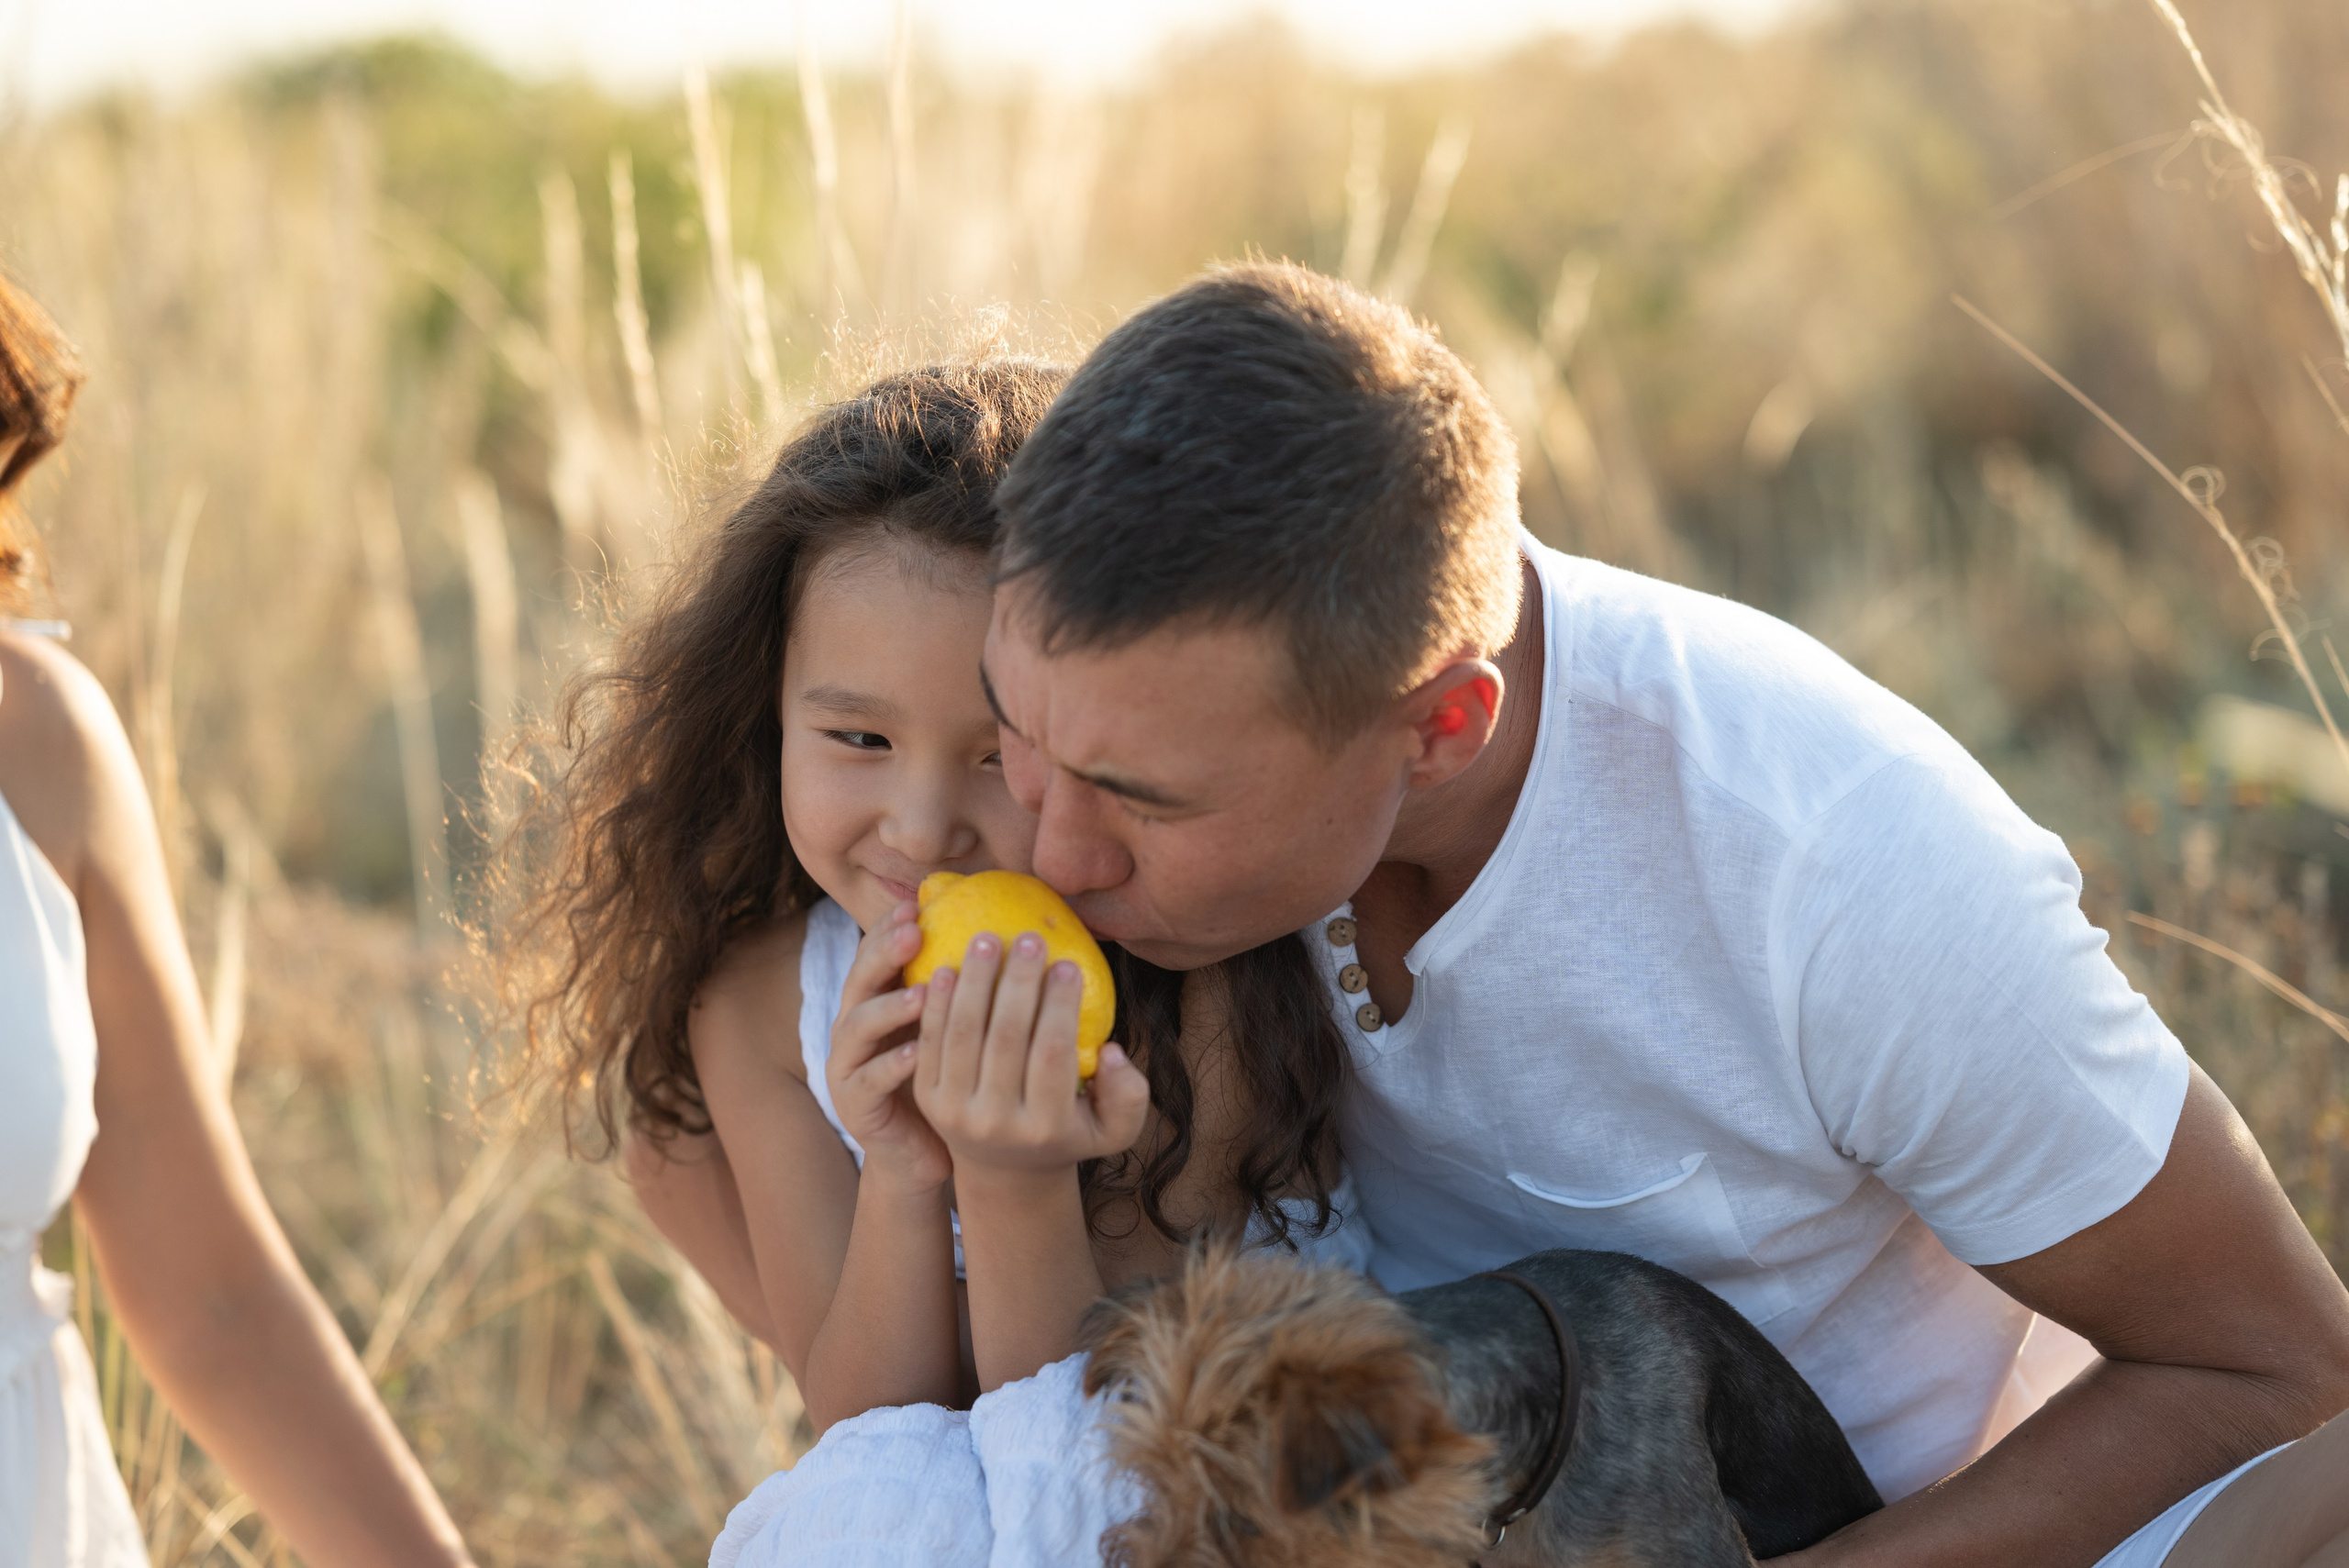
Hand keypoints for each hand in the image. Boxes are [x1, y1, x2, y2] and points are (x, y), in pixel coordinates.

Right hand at [825, 901, 950, 1194]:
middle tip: (915, 932)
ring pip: (857, 1028)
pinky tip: (918, 1053)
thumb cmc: (947, 1081)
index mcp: (875, 1003)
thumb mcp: (952, 1030)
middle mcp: (854, 1029)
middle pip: (859, 982)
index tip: (917, 905)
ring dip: (889, 1007)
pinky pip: (868, 1080)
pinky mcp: (855, 1106)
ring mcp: (847, 1067)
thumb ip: (961, 989)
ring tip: (922, 993)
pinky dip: (892, 1064)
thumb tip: (1005, 933)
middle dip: (883, 954)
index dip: (890, 929)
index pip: (876, 956)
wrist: (923, 1153)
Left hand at [912, 929, 1149, 1178]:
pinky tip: (947, 967)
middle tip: (1030, 938)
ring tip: (985, 938)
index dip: (1060, 1006)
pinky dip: (937, 1002)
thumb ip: (1130, 1096)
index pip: (1053, 1054)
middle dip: (1018, 982)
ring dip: (974, 981)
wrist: (1004, 1170)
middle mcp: (996, 1124)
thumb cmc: (1068, 1132)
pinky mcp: (927, 1099)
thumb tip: (1112, 1051)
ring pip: (964, 1034)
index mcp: (1046, 1128)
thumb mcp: (1114, 1130)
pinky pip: (932, 1041)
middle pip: (1006, 1038)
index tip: (1068, 963)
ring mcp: (955, 1112)